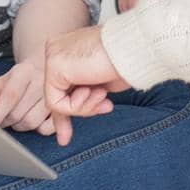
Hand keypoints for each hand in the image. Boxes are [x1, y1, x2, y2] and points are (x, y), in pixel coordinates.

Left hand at [0, 61, 56, 135]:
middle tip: (1, 118)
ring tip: (16, 117)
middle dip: (5, 121)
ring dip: (19, 125)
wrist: (40, 72)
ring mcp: (55, 96)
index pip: (10, 95)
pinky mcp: (62, 110)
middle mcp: (42, 81)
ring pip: (31, 123)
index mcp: (25, 71)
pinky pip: (45, 129)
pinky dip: (36, 129)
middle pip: (18, 113)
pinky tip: (32, 119)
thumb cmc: (16, 81)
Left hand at [43, 26, 130, 146]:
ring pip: (57, 101)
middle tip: (106, 107)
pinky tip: (94, 92)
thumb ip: (84, 96)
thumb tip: (68, 120)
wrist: (135, 49)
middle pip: (56, 96)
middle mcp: (57, 50)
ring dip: (85, 107)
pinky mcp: (54, 64)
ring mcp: (53, 55)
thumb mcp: (100, 85)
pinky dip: (77, 106)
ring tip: (104, 93)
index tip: (66, 139)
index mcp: (68, 51)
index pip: (60, 87)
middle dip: (78, 112)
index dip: (66, 113)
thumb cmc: (125, 63)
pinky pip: (57, 103)